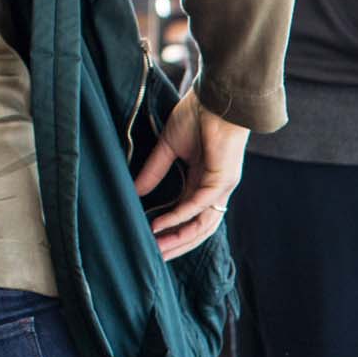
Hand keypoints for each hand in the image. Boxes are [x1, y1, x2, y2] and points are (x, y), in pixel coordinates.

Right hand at [134, 88, 250, 260]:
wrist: (217, 97)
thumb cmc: (198, 116)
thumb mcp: (168, 147)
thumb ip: (154, 171)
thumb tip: (136, 193)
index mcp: (204, 183)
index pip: (189, 217)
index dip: (171, 232)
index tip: (149, 244)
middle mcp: (216, 189)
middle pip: (199, 228)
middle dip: (176, 245)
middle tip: (152, 258)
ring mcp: (221, 186)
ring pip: (202, 223)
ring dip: (178, 238)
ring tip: (154, 250)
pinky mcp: (221, 178)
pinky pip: (198, 204)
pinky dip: (178, 217)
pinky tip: (159, 226)